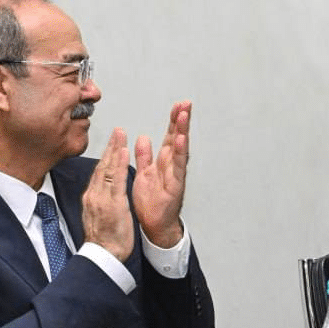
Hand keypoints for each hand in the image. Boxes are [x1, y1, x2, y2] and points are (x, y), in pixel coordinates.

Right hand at [81, 127, 136, 261]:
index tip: (113, 142)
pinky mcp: (112, 204)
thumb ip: (100, 201)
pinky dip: (119, 164)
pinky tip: (123, 151)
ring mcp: (102, 199)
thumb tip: (102, 191)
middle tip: (117, 131)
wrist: (102, 257)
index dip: (106, 156)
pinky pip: (116, 181)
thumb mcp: (99, 216)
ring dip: (114, 149)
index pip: (99, 172)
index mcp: (93, 198)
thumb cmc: (104, 240)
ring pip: (107, 169)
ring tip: (121, 134)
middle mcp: (94, 195)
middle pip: (102, 167)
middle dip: (110, 147)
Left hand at [133, 100, 190, 248]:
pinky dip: (181, 153)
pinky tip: (182, 139)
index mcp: (163, 162)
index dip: (173, 121)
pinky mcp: (176, 185)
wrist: (154, 225)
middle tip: (185, 103)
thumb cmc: (151, 202)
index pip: (169, 137)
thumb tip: (143, 138)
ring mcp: (176, 174)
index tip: (177, 105)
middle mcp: (172, 166)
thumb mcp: (144, 174)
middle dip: (181, 121)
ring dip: (183, 131)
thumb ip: (144, 156)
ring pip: (180, 149)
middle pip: (177, 138)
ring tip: (184, 115)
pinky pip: (178, 167)